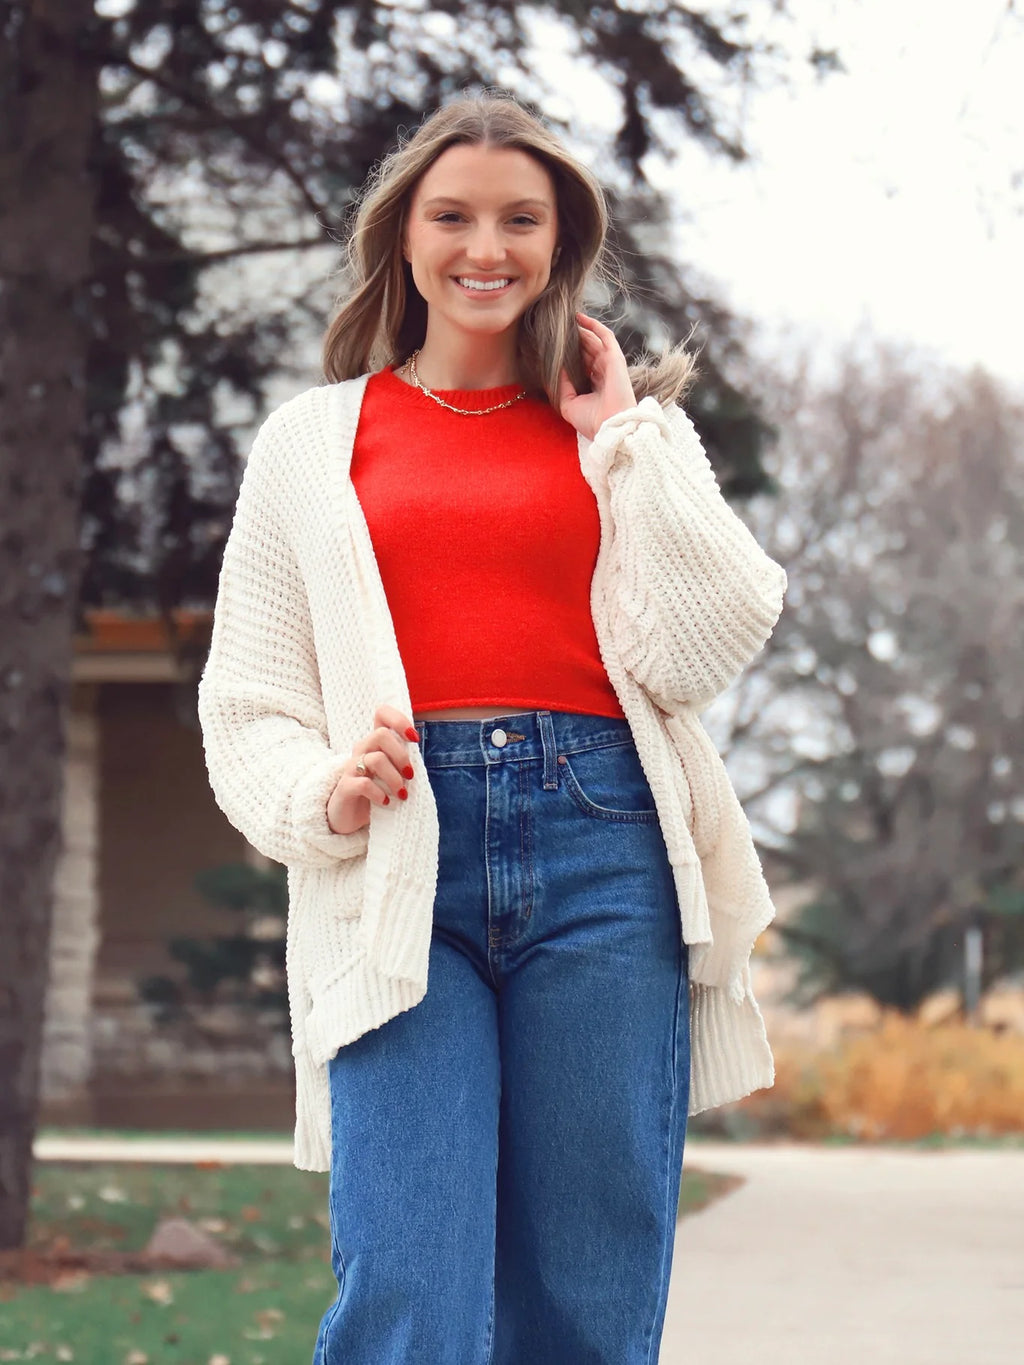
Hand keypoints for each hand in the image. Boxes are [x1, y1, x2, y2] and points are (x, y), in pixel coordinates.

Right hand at [326, 704, 418, 835]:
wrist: (348, 817)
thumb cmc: (375, 792)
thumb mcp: (391, 773)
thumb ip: (402, 761)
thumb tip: (420, 756)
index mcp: (374, 744)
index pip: (381, 714)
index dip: (399, 720)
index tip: (413, 738)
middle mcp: (361, 750)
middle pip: (380, 735)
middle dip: (401, 755)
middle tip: (409, 775)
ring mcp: (351, 768)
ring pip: (376, 759)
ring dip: (394, 778)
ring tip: (402, 795)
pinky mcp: (345, 787)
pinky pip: (364, 784)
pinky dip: (379, 794)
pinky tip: (385, 803)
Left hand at [557, 312, 636, 440]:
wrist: (609, 427)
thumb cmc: (591, 421)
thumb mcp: (568, 403)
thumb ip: (562, 385)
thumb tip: (554, 367)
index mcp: (594, 385)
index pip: (581, 363)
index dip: (569, 353)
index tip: (553, 345)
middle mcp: (602, 372)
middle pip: (586, 349)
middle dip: (574, 338)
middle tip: (558, 328)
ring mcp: (609, 364)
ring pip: (594, 340)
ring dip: (581, 329)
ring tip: (566, 319)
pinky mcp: (615, 358)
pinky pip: (605, 336)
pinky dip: (593, 325)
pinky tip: (579, 317)